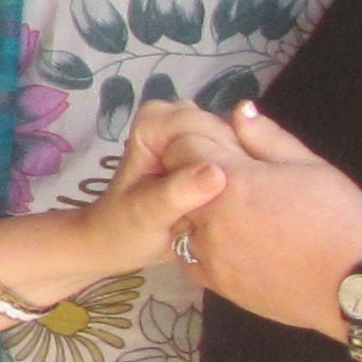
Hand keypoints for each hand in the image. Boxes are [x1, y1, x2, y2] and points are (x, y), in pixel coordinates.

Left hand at [54, 100, 233, 276]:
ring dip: (241, 171)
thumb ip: (178, 191)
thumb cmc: (126, 227)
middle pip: (226, 131)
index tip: (224, 194)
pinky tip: (238, 202)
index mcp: (154, 124)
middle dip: (234, 164)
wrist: (119, 242)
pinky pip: (237, 156)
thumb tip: (217, 174)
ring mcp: (191, 134)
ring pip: (236, 143)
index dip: (222, 156)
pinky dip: (242, 177)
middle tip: (227, 204)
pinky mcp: (206, 151)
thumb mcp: (149, 213)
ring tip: (230, 206)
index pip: (207, 125)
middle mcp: (175, 119)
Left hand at [162, 102, 361, 333]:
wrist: (359, 282)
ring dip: (197, 213)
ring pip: (181, 222)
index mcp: (231, 180)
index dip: (199, 142)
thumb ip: (266, 136)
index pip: (182, 146)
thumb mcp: (309, 164)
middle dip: (195, 176)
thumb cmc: (340, 215)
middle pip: (179, 184)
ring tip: (237, 215)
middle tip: (232, 182)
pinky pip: (191, 259)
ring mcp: (210, 255)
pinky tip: (233, 243)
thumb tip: (238, 110)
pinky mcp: (218, 285)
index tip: (222, 148)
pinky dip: (202, 247)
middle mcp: (210, 217)